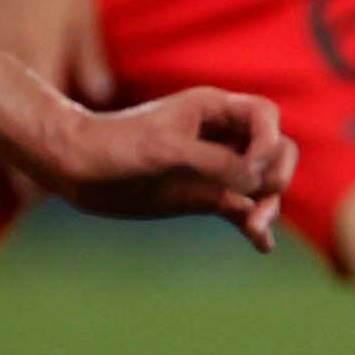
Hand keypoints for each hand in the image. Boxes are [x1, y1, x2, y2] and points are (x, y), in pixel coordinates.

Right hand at [0, 0, 111, 190]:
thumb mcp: (80, 13)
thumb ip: (88, 58)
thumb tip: (100, 99)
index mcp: (36, 56)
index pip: (37, 122)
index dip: (36, 158)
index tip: (41, 194)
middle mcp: (4, 63)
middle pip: (0, 127)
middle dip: (8, 164)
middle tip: (21, 202)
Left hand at [38, 88, 294, 250]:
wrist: (78, 168)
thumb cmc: (116, 146)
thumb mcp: (166, 151)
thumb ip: (214, 162)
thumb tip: (255, 182)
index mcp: (213, 110)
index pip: (265, 116)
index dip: (269, 139)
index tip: (252, 165)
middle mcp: (220, 137)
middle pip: (275, 149)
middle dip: (276, 173)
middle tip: (260, 197)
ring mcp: (214, 168)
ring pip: (261, 183)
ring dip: (268, 204)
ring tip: (256, 228)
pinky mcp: (204, 196)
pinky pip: (241, 209)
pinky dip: (254, 225)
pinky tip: (263, 245)